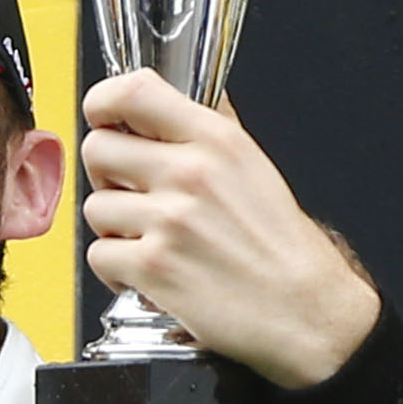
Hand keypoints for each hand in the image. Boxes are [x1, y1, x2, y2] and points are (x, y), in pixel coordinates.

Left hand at [74, 69, 379, 388]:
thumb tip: (186, 97)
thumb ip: (213, 130)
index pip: (132, 91)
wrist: (307, 312)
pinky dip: (117, 271)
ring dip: (115, 229)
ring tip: (153, 243)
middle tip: (133, 196)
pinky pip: (99, 255)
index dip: (103, 103)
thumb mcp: (256, 167)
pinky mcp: (153, 266)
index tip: (104, 119)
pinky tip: (150, 275)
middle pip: (98, 148)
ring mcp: (169, 219)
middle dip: (107, 176)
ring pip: (95, 207)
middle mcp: (190, 173)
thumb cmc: (285, 249)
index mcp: (216, 140)